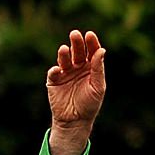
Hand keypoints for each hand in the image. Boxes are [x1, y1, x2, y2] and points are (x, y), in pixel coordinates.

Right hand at [45, 29, 105, 154]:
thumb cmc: (90, 104)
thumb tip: (102, 50)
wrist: (75, 121)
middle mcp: (78, 67)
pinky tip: (58, 70)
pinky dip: (55, 70)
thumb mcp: (98, 87)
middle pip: (78, 52)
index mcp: (91, 68)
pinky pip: (53, 72)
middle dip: (77, 43)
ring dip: (64, 54)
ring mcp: (65, 73)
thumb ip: (98, 69)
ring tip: (64, 49)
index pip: (92, 52)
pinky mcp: (54, 80)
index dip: (91, 43)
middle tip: (75, 34)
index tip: (89, 35)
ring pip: (64, 59)